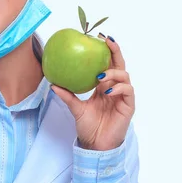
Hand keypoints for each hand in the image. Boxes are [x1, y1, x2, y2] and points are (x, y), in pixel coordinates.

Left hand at [51, 35, 134, 150]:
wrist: (96, 144)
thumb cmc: (88, 126)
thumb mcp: (75, 109)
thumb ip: (67, 95)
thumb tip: (53, 83)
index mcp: (103, 86)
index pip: (107, 64)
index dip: (105, 51)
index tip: (98, 38)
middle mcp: (114, 88)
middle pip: (119, 65)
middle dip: (115, 51)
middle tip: (108, 41)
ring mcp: (123, 96)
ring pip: (125, 76)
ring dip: (113, 73)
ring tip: (100, 76)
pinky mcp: (128, 105)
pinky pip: (127, 91)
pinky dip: (118, 88)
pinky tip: (107, 91)